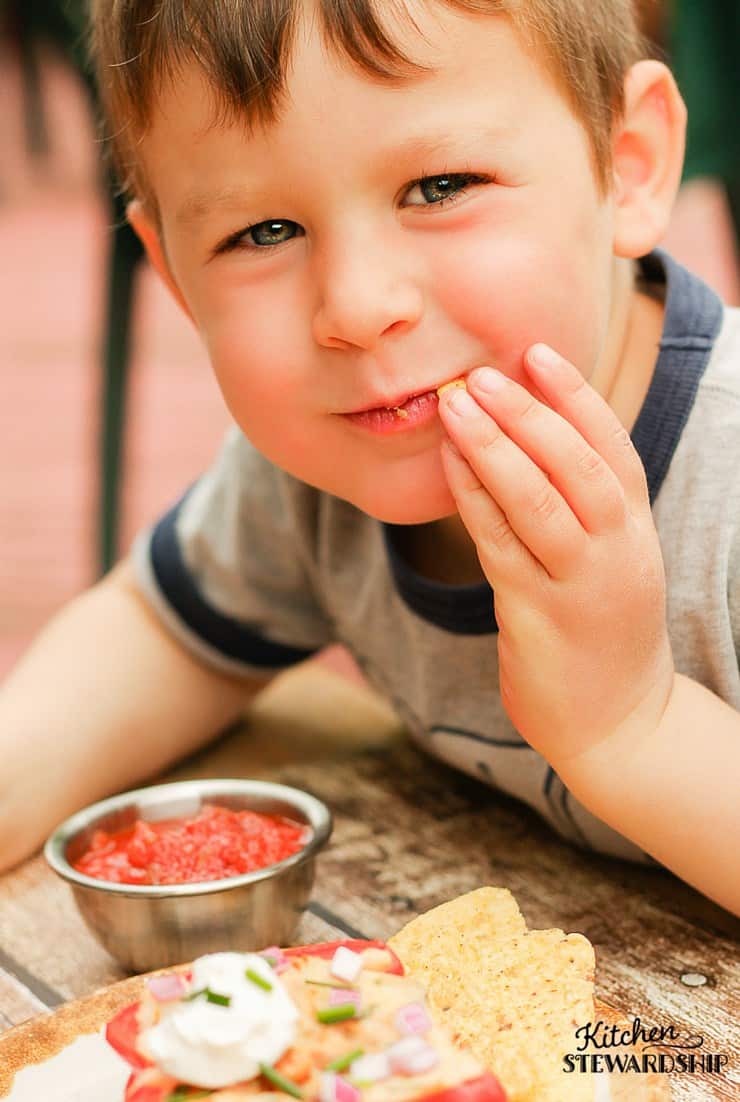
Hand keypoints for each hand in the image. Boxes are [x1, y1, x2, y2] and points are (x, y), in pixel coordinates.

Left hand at [437, 344, 674, 770]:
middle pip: (578, 468)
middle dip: (530, 414)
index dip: (576, 398)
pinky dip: (474, 499)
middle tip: (481, 373)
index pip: (613, 450)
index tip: (538, 352)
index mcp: (637, 533)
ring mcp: (580, 588)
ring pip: (538, 504)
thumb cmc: (603, 632)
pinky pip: (501, 546)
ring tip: (456, 404)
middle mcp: (618, 554)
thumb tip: (527, 440)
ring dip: (495, 448)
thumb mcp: (612, 561)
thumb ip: (584, 508)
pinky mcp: (538, 619)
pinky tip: (450, 465)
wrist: (620, 725)